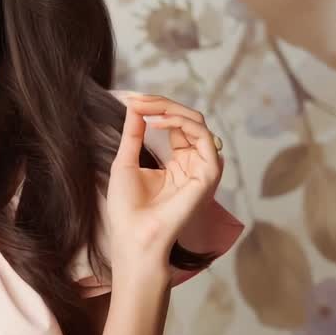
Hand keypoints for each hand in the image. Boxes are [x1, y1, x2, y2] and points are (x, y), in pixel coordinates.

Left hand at [105, 92, 224, 269]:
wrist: (133, 235)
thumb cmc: (127, 207)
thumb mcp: (126, 160)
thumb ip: (134, 133)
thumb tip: (134, 105)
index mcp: (177, 162)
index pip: (175, 124)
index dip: (155, 108)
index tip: (130, 99)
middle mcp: (193, 163)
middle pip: (187, 119)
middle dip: (161, 104)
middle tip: (136, 99)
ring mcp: (202, 168)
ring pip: (197, 122)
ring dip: (169, 109)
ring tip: (145, 107)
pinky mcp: (208, 174)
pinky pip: (203, 137)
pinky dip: (180, 122)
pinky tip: (156, 122)